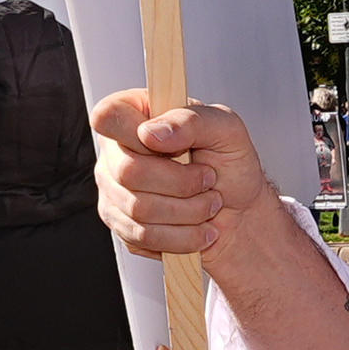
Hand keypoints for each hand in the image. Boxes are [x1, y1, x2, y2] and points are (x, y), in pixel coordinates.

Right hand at [91, 90, 277, 262]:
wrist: (240, 214)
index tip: (176, 147)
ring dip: (188, 212)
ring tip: (210, 204)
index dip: (136, 135)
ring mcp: (113, 189)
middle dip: (183, 183)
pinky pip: (143, 236)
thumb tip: (150, 133)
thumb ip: (191, 121)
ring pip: (138, 209)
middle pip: (128, 171)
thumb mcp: (226, 130)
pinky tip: (198, 227)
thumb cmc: (231, 165)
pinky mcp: (120, 224)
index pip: (108, 116)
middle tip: (209, 180)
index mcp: (136, 113)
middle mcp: (117, 150)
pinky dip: (182, 236)